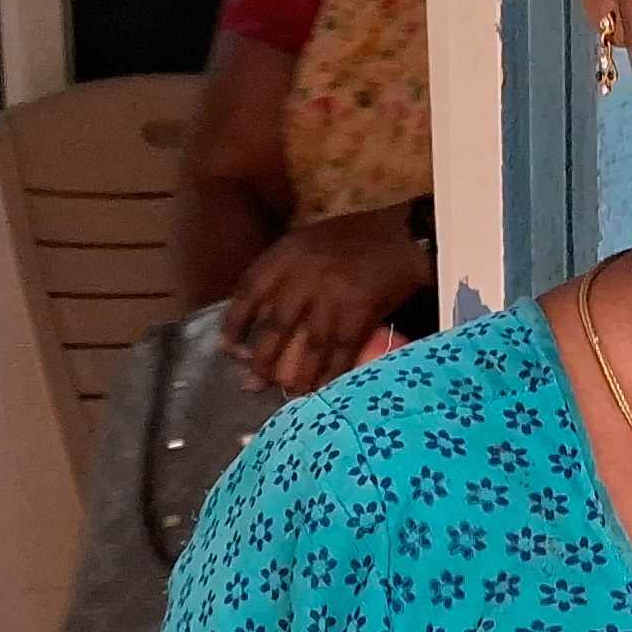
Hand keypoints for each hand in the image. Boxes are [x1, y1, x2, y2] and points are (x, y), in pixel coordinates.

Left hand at [224, 201, 429, 396]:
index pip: (249, 290)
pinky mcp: (359, 312)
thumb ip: (286, 271)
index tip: (227, 348)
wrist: (404, 238)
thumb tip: (261, 314)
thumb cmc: (356, 240)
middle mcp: (305, 273)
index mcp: (288, 252)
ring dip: (297, 376)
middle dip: (262, 360)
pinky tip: (324, 389)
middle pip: (275, 326)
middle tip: (253, 384)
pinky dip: (331, 374)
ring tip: (289, 393)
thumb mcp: (311, 242)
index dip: (235, 323)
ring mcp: (333, 294)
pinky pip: (340, 352)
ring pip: (307, 346)